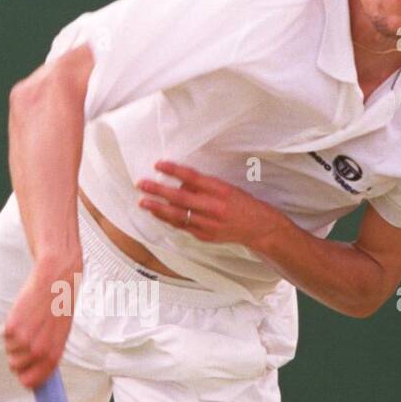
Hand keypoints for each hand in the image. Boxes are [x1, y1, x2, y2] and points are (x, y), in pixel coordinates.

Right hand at [3, 258, 81, 389]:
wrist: (54, 284)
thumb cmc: (58, 310)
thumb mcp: (60, 337)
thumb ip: (48, 355)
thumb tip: (35, 372)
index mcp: (53, 356)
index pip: (31, 382)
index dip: (25, 378)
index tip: (24, 373)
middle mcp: (38, 352)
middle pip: (15, 368)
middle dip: (18, 358)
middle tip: (27, 341)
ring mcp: (24, 341)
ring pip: (9, 353)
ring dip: (14, 343)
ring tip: (27, 326)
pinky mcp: (11, 329)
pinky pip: (5, 338)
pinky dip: (10, 330)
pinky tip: (22, 317)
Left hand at [136, 161, 283, 248]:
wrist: (259, 228)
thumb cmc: (242, 204)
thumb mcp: (226, 188)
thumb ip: (203, 186)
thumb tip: (179, 182)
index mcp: (220, 190)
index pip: (192, 177)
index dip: (174, 170)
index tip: (158, 165)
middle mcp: (213, 207)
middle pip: (180, 198)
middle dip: (158, 191)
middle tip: (141, 184)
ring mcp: (208, 224)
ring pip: (177, 216)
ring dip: (158, 209)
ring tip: (143, 202)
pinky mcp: (205, 236)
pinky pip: (183, 227)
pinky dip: (169, 220)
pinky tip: (158, 214)